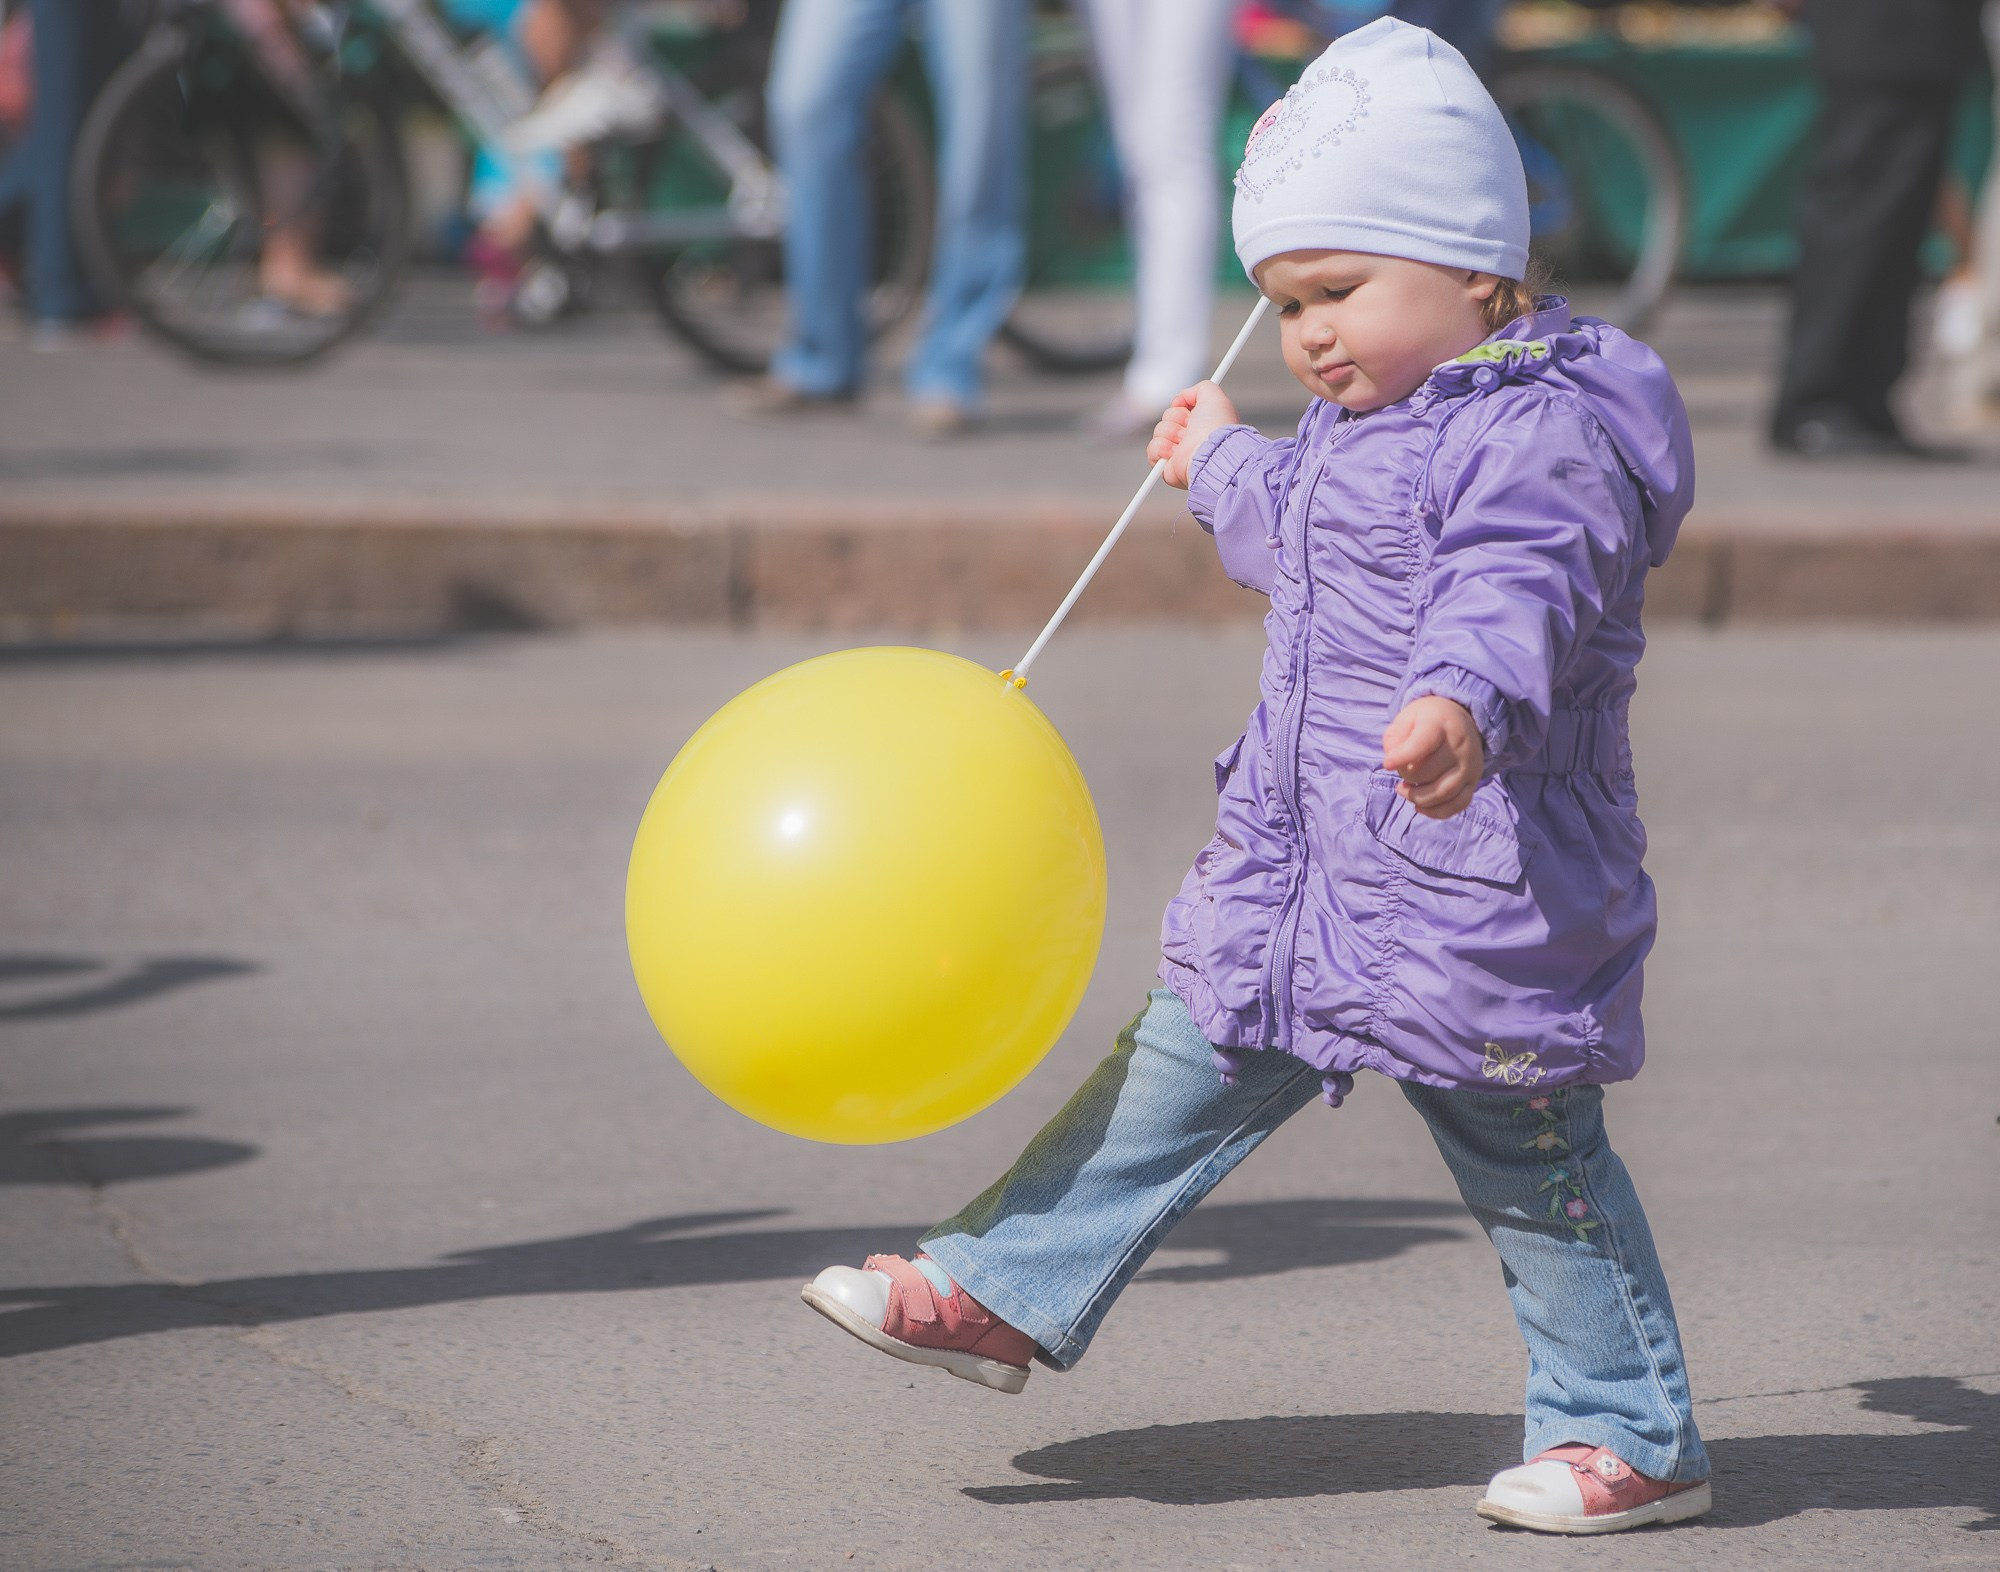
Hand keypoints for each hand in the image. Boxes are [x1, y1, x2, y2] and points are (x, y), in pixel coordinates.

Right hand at [1147, 381, 1239, 489]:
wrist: (1209, 453)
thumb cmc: (1215, 428)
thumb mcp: (1214, 397)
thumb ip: (1201, 388)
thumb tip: (1184, 395)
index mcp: (1200, 422)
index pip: (1180, 408)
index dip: (1180, 405)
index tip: (1185, 405)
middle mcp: (1190, 437)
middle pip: (1168, 417)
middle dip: (1176, 417)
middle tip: (1189, 426)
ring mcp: (1178, 452)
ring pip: (1159, 431)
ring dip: (1169, 432)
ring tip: (1183, 441)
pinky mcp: (1166, 466)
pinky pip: (1152, 450)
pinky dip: (1161, 448)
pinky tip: (1174, 453)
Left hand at [1382, 697, 1483, 818]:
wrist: (1461, 720)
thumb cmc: (1427, 720)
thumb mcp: (1407, 717)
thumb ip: (1394, 738)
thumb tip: (1393, 763)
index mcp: (1440, 724)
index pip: (1422, 743)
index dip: (1402, 756)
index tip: (1387, 764)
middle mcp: (1460, 746)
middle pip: (1426, 772)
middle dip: (1406, 775)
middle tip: (1400, 768)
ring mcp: (1470, 766)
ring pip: (1442, 793)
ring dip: (1417, 797)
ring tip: (1403, 789)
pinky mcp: (1474, 781)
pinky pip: (1457, 805)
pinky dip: (1436, 811)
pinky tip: (1419, 805)